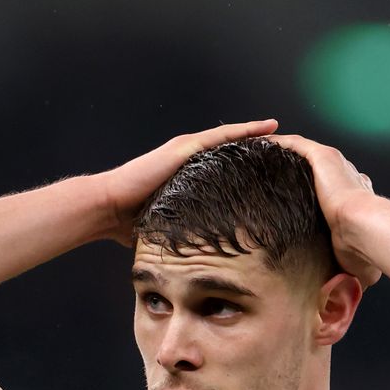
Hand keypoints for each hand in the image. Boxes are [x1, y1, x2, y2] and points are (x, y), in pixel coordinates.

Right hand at [99, 119, 279, 245]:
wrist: (108, 206)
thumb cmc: (128, 220)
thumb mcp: (165, 224)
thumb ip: (180, 232)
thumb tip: (192, 259)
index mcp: (184, 173)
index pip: (220, 165)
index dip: (242, 162)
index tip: (264, 165)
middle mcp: (187, 157)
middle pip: (227, 147)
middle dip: (252, 145)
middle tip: (280, 144)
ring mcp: (186, 150)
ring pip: (228, 137)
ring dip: (254, 133)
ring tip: (278, 129)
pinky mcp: (184, 149)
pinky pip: (221, 137)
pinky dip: (244, 132)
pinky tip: (265, 129)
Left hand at [266, 133, 380, 287]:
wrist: (366, 231)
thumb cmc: (364, 252)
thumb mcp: (356, 268)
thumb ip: (343, 279)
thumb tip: (333, 303)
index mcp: (354, 197)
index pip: (332, 190)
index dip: (310, 194)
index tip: (288, 203)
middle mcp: (345, 175)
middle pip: (313, 169)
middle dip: (289, 173)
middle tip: (264, 181)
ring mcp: (334, 164)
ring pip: (301, 153)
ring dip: (278, 156)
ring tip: (254, 160)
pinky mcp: (323, 157)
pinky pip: (293, 145)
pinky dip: (274, 145)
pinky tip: (254, 147)